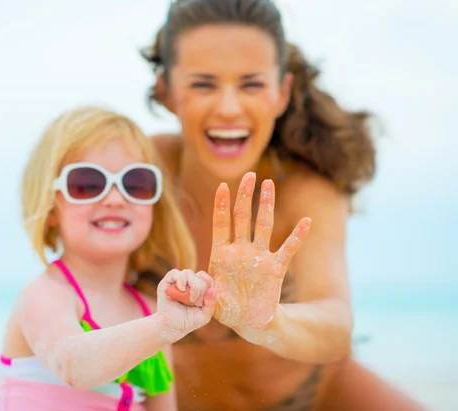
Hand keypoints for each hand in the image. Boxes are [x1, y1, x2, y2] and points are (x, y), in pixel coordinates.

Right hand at [156, 269, 216, 338]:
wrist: (172, 327)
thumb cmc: (188, 321)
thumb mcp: (204, 315)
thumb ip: (211, 303)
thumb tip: (212, 289)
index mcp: (199, 288)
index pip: (207, 278)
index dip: (208, 286)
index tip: (204, 299)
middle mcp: (189, 282)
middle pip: (200, 275)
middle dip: (200, 290)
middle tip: (194, 302)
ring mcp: (178, 281)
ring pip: (188, 273)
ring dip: (191, 286)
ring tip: (188, 299)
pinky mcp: (167, 282)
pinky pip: (175, 273)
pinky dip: (180, 280)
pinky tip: (181, 290)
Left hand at [213, 173, 310, 330]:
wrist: (248, 323)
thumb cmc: (226, 308)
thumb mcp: (209, 298)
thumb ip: (204, 287)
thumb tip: (199, 277)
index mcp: (221, 254)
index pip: (221, 223)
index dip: (221, 205)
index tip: (222, 186)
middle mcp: (240, 250)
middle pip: (243, 217)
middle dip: (245, 196)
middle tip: (250, 175)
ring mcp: (258, 257)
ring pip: (263, 225)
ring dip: (266, 205)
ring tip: (268, 184)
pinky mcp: (275, 268)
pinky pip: (288, 249)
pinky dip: (297, 235)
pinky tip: (306, 221)